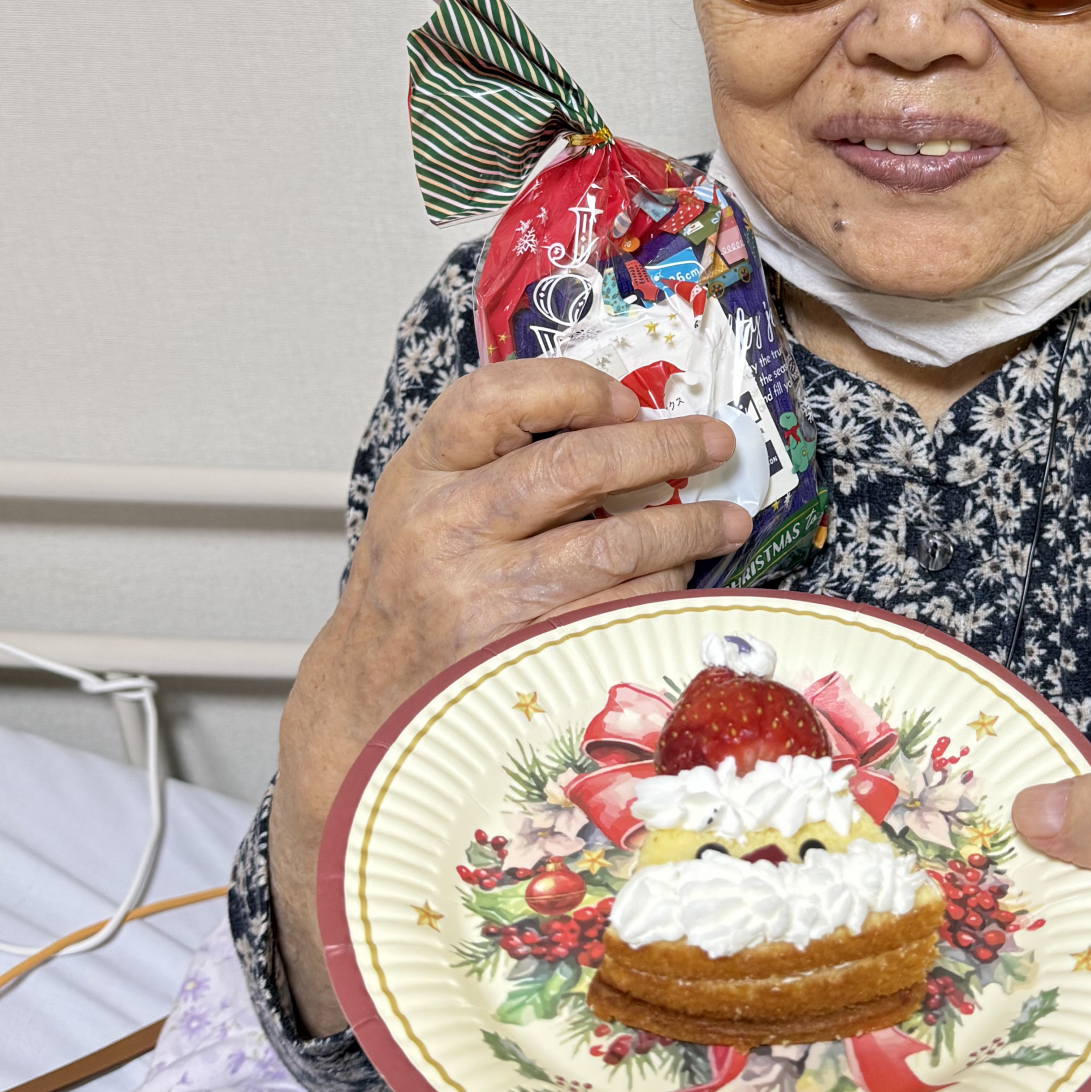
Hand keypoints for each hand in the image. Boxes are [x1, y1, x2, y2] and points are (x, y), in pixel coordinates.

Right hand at [270, 359, 753, 1029]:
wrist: (366, 703)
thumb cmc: (412, 594)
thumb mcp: (423, 503)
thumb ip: (495, 456)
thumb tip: (622, 420)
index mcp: (422, 474)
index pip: (497, 397)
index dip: (576, 388)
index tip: (629, 399)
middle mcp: (448, 529)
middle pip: (578, 465)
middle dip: (666, 446)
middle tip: (715, 442)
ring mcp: (486, 597)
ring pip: (615, 543)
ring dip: (687, 527)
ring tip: (724, 520)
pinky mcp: (524, 656)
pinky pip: (619, 611)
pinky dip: (663, 590)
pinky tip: (681, 580)